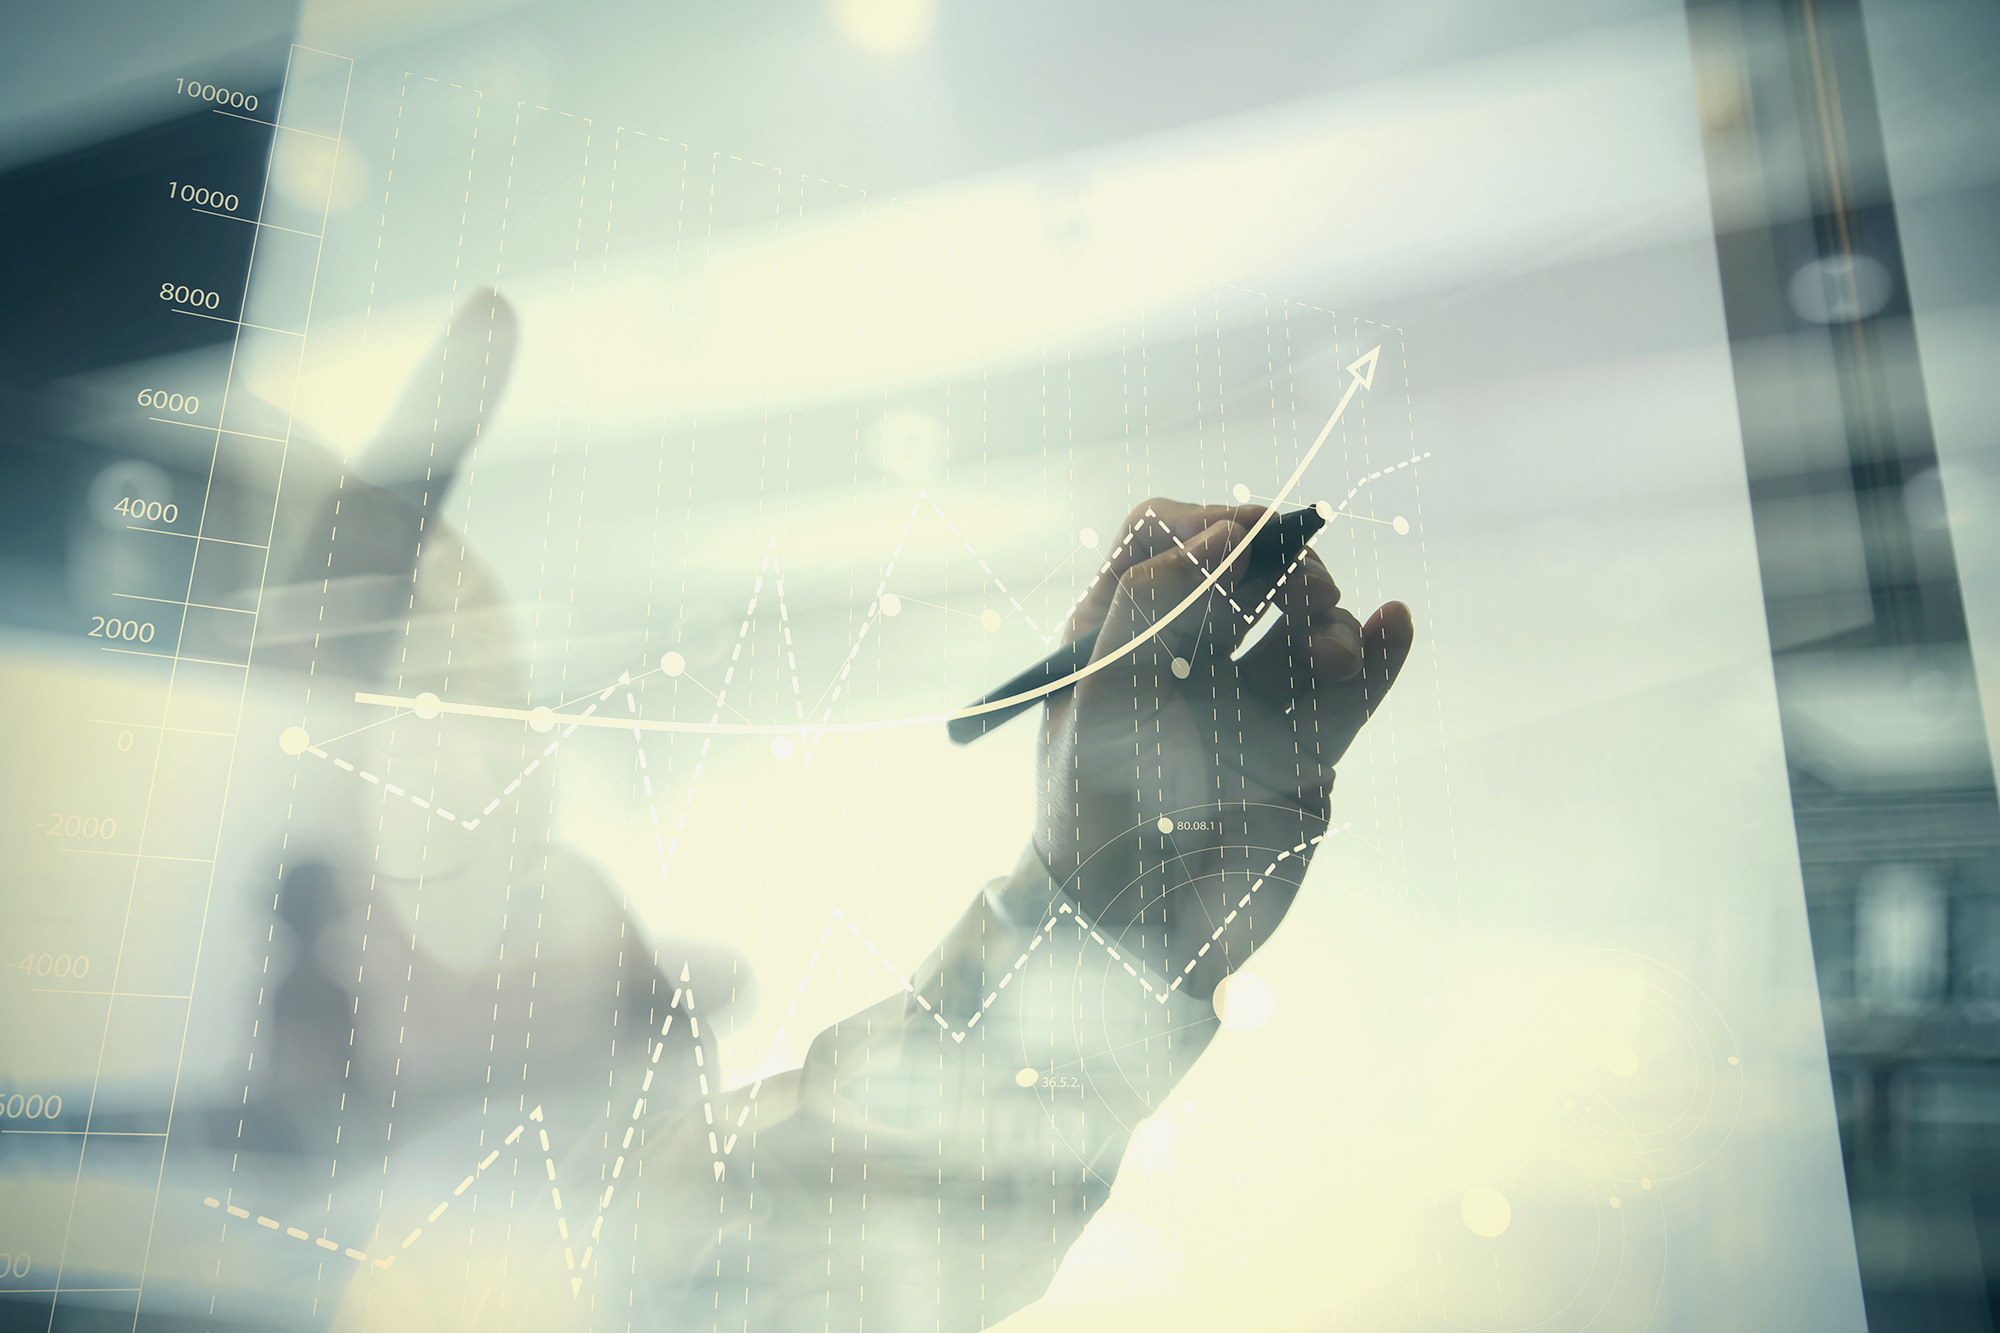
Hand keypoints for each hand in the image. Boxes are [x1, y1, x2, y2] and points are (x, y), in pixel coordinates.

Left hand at [1034, 497, 1411, 999]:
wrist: (1132, 931)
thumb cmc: (1093, 815)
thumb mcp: (1102, 699)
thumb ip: (1154, 605)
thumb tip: (1232, 534)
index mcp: (1119, 631)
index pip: (1165, 534)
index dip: (1208, 524)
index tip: (1242, 543)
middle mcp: (1186, 656)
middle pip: (1254, 566)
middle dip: (1288, 564)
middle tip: (1302, 589)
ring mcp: (1247, 701)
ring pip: (1309, 625)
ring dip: (1331, 618)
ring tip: (1331, 653)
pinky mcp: (1299, 751)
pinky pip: (1350, 689)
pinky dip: (1382, 653)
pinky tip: (1396, 624)